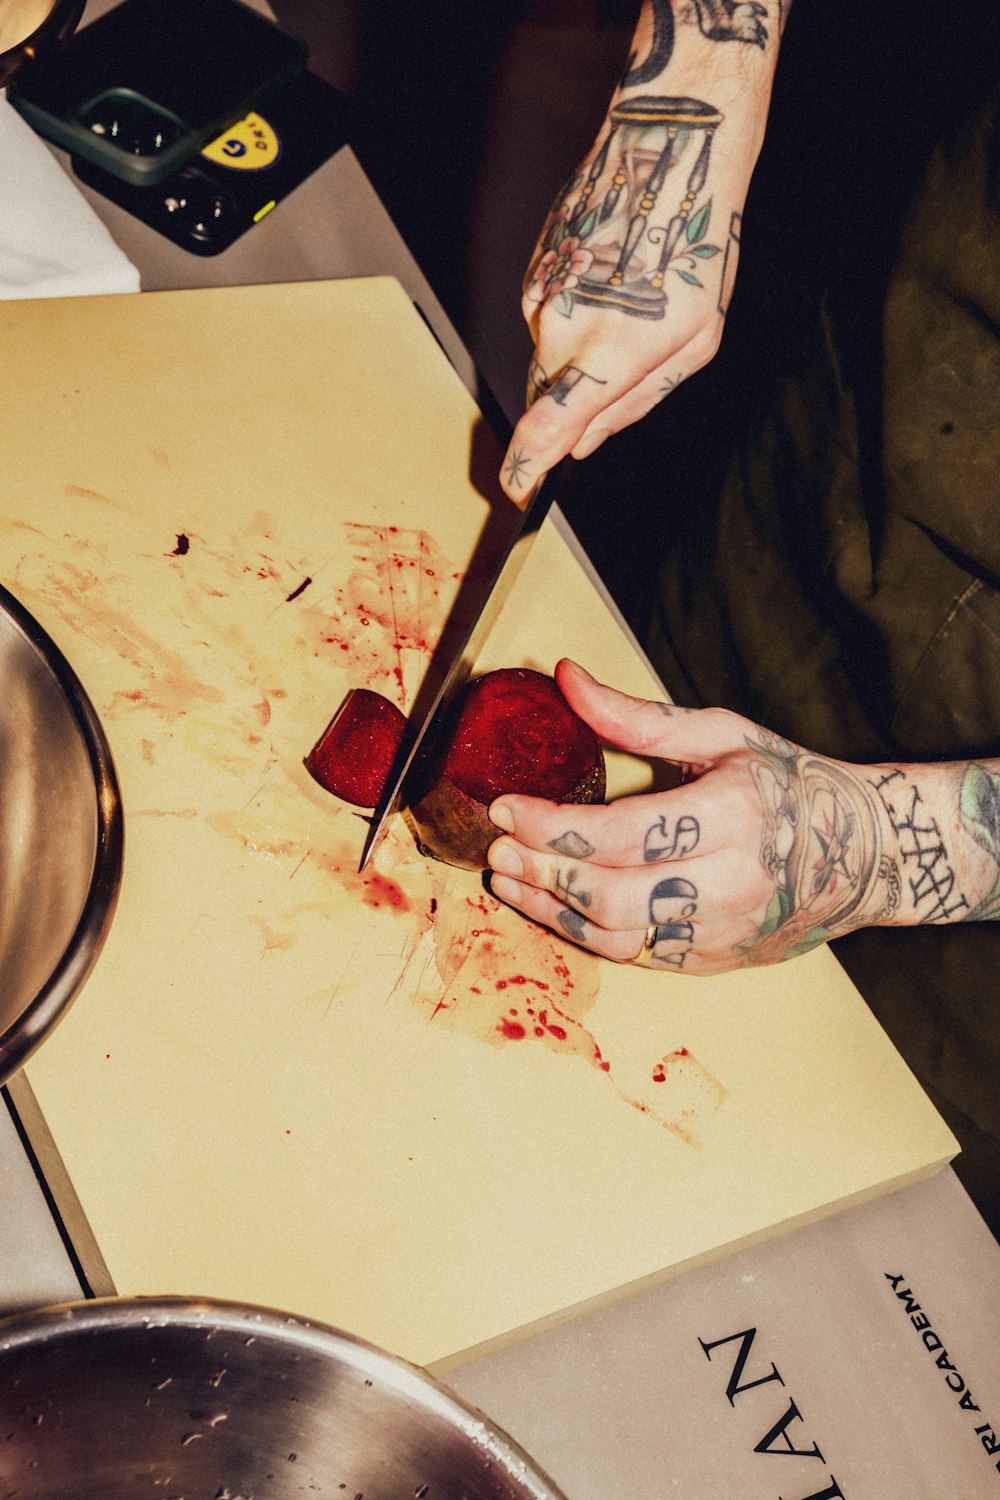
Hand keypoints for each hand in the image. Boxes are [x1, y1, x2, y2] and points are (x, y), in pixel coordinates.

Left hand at [485, 661, 903, 973]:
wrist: (863, 855)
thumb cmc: (788, 784)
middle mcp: (732, 882)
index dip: (553, 827)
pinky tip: (552, 907)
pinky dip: (583, 933)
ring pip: (617, 937)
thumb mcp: (721, 733)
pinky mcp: (716, 962)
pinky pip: (636, 956)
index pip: (623, 834)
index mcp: (734, 815)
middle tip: (496, 850)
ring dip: (550, 910)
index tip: (505, 809)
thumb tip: (566, 678)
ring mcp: (725, 931)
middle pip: (612, 894)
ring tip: (510, 880)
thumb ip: (637, 716)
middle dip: (542, 873)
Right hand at [498, 0, 782, 504]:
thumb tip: (585, 445)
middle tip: (628, 364)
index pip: (543, 431)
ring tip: (632, 302)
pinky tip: (612, 280)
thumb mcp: (695, 344)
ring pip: (548, 354)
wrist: (669, 149)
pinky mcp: (533, 268)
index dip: (526, 468)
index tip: (520, 490)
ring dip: (582, 348)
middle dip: (573, 403)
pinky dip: (575, 313)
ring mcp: (539, 294)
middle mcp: (560, 328)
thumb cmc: (694, 249)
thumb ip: (634, 403)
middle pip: (546, 398)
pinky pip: (546, 316)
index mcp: (607, 354)